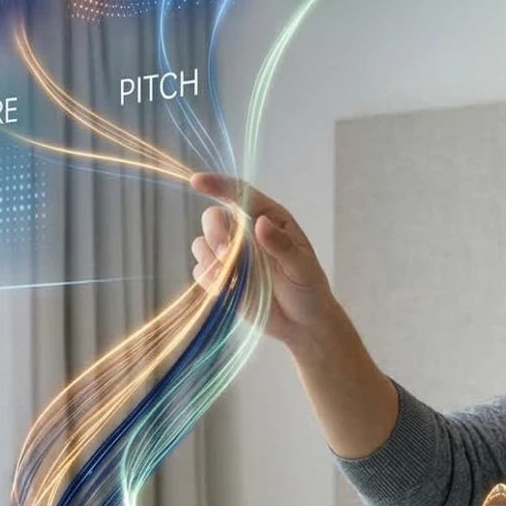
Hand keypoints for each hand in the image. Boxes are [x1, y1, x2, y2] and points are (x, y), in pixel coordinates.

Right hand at [188, 172, 337, 349]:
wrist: (303, 324)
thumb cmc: (309, 289)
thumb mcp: (302, 267)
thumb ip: (281, 245)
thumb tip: (260, 223)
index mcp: (269, 218)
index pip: (240, 194)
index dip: (217, 185)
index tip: (197, 182)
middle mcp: (246, 232)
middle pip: (213, 218)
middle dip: (216, 234)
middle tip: (229, 256)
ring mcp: (231, 255)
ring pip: (201, 245)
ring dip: (213, 261)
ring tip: (237, 279)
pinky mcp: (220, 278)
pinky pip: (200, 271)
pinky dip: (211, 280)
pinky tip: (231, 291)